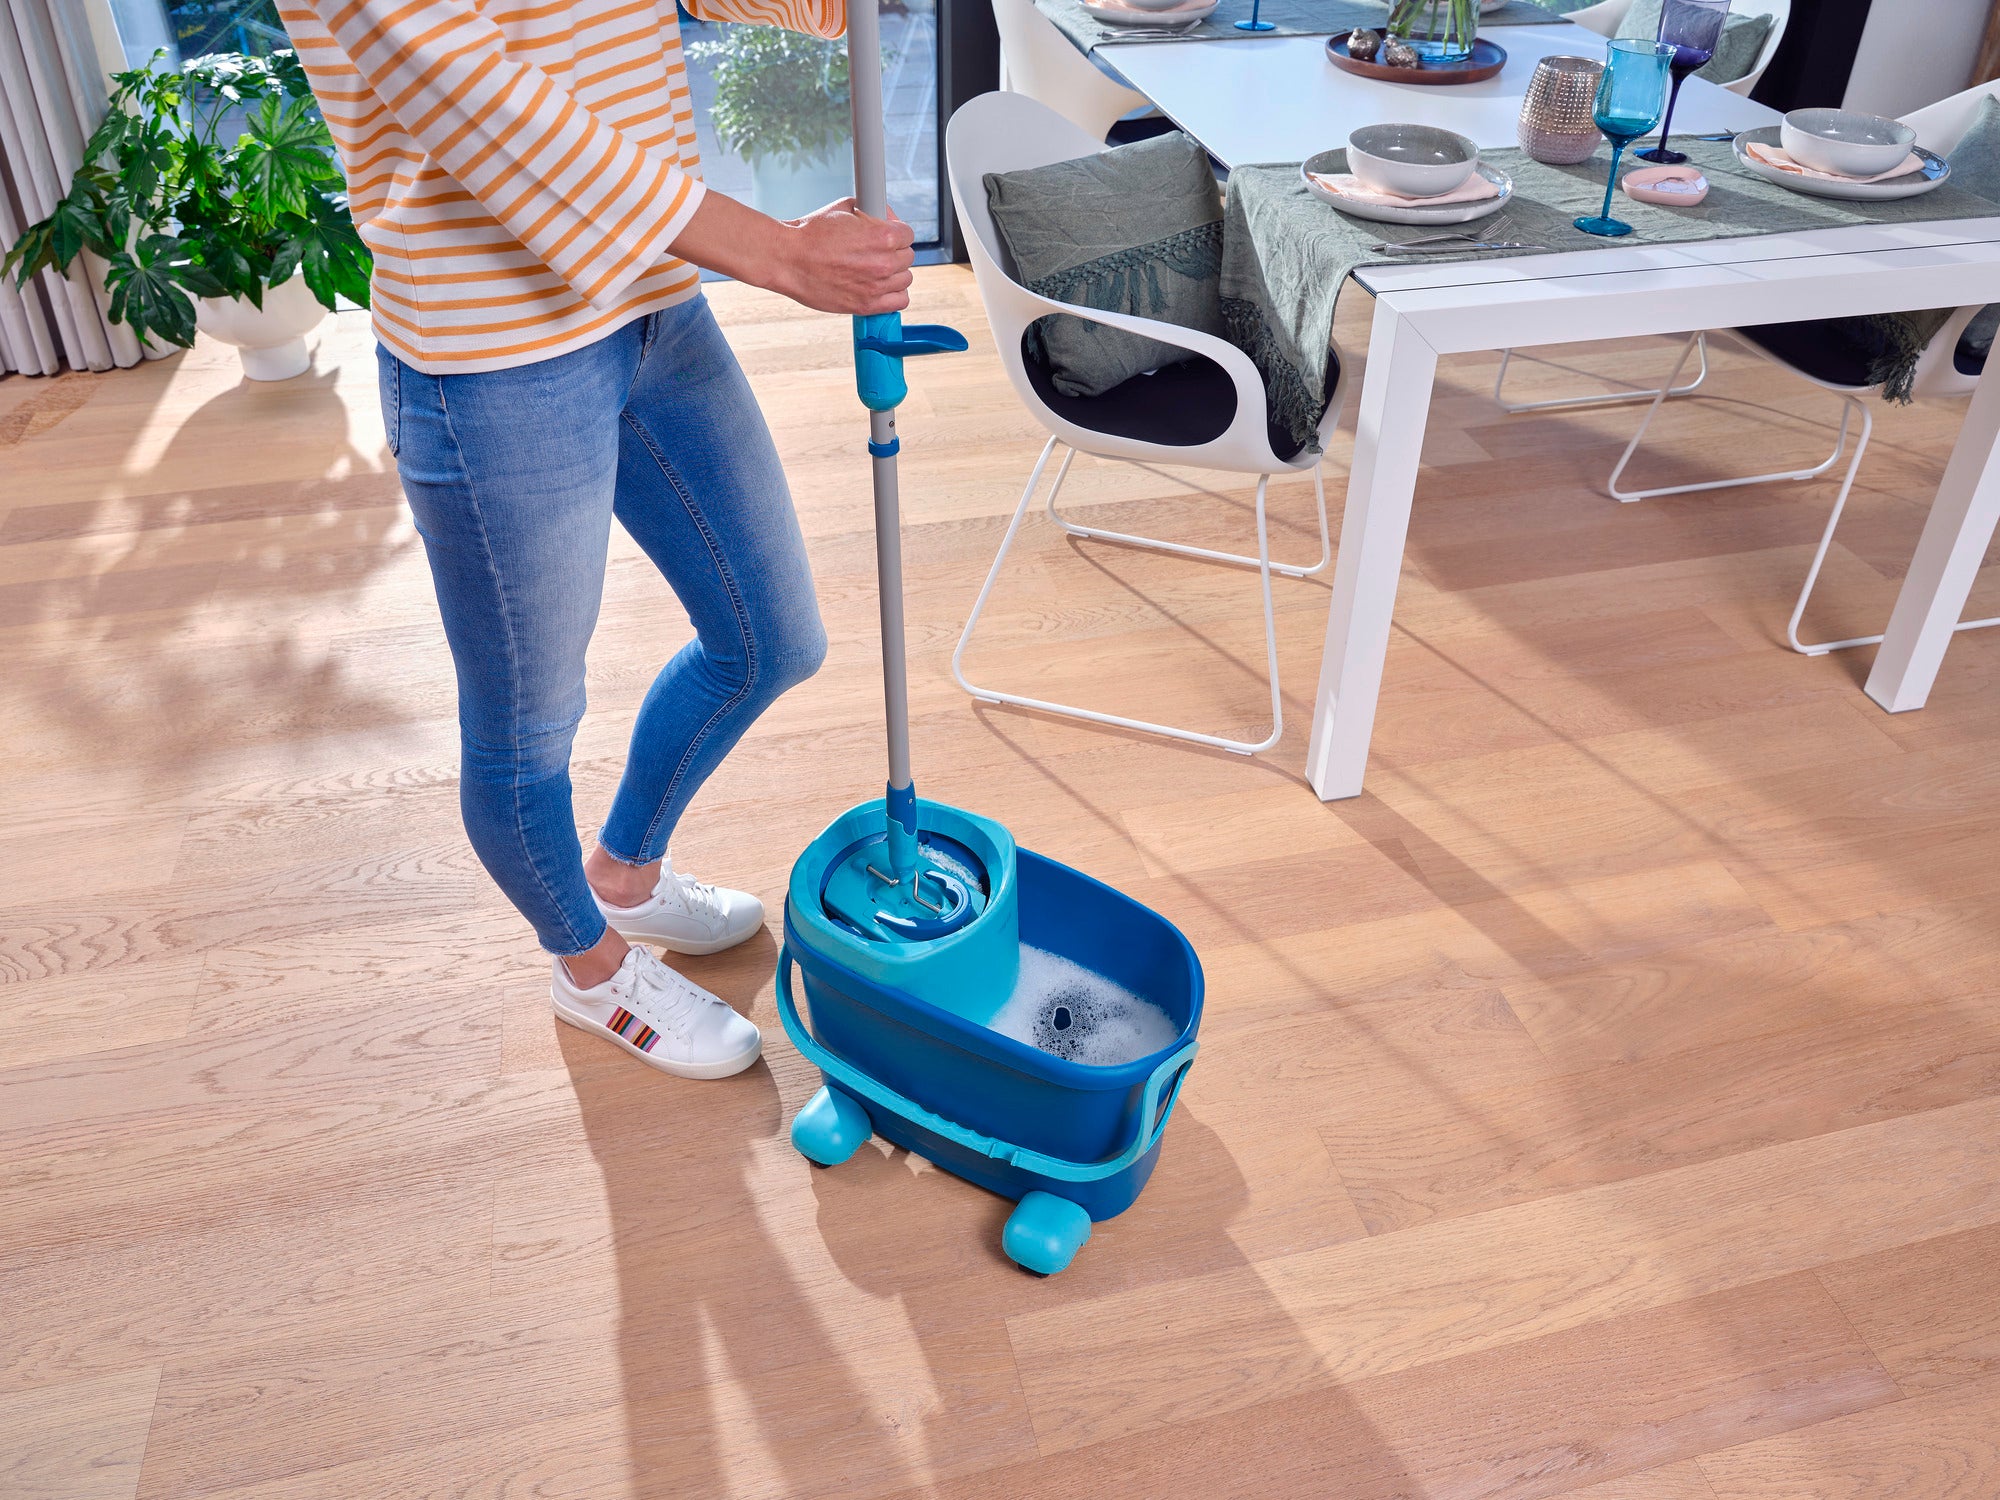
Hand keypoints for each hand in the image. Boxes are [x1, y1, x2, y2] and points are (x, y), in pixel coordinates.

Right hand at [773, 199, 915, 314]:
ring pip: (905, 279)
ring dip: (894, 274)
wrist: (787, 259)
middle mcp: (883, 262)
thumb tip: (888, 216)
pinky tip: (881, 287)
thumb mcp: (844, 207)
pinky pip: (899, 302)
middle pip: (908, 257)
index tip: (886, 235)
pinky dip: (894, 295)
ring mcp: (876, 286)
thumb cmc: (811, 233)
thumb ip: (873, 211)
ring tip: (875, 269)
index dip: (896, 232)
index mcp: (882, 236)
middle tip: (876, 251)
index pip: (908, 234)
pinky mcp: (867, 305)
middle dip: (894, 252)